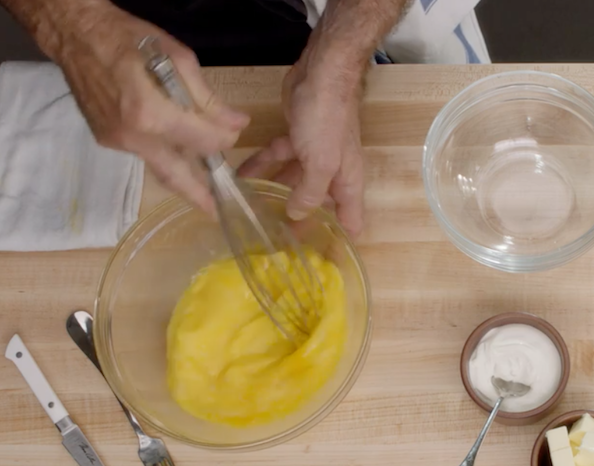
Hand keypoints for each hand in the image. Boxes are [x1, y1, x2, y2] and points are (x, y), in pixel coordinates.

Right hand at [52, 4, 248, 211]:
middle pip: (175, 175)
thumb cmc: (127, 36)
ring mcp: (116, 141)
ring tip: (203, 185)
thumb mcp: (177, 57)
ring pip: (158, 166)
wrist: (74, 33)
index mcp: (151, 114)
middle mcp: (132, 136)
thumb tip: (236, 123)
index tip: (235, 129)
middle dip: (198, 196)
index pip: (202, 141)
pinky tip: (175, 147)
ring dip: (181, 175)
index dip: (224, 138)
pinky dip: (162, 153)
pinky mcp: (105, 139)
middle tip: (217, 211)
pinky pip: (142, 153)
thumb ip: (207, 97)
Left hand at [237, 59, 365, 234]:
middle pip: (319, 205)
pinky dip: (262, 167)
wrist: (322, 74)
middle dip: (301, 223)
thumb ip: (309, 192)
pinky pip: (277, 158)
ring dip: (275, 196)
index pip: (352, 221)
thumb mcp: (321, 163)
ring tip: (251, 213)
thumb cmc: (328, 120)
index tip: (322, 262)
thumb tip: (297, 215)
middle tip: (275, 244)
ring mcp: (314, 155)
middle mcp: (333, 173)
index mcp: (347, 182)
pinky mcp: (296, 137)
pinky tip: (241, 177)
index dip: (341, 242)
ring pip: (294, 183)